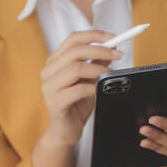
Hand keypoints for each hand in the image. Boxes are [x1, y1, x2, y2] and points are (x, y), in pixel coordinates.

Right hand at [32, 30, 122, 166]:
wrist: (65, 131)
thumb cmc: (76, 104)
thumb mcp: (90, 80)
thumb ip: (97, 64)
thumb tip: (112, 48)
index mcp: (55, 62)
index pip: (73, 39)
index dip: (94, 35)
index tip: (114, 37)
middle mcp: (48, 71)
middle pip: (75, 51)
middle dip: (100, 50)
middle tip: (119, 55)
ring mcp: (49, 87)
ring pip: (75, 68)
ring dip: (98, 69)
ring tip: (111, 75)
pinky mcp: (54, 102)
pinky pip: (78, 90)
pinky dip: (94, 88)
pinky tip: (101, 91)